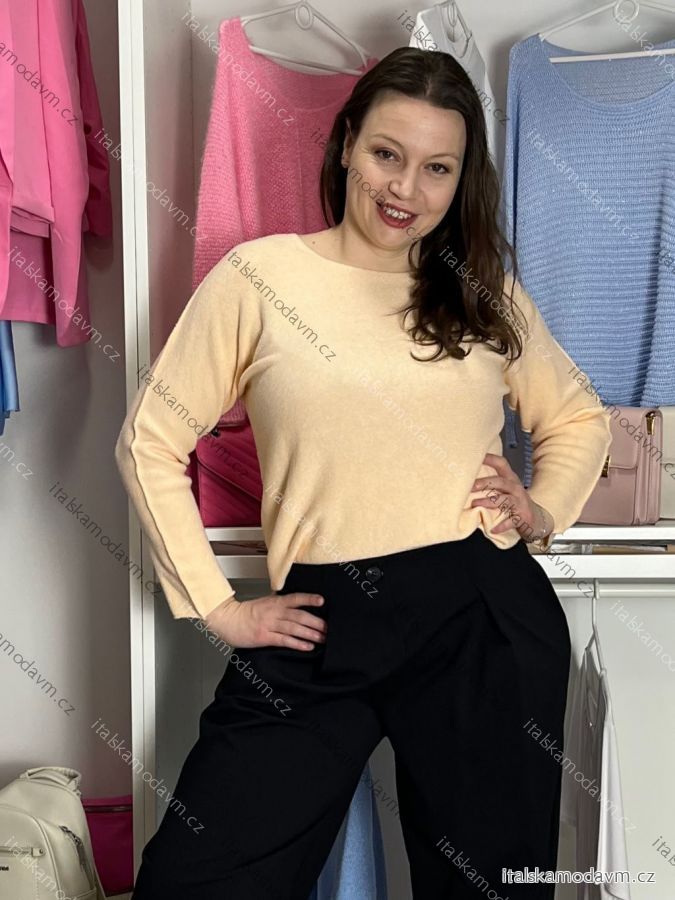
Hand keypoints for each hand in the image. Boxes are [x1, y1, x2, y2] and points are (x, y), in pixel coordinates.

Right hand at [203, 591, 327, 649]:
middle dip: (316, 622)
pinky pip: (284, 640)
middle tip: (329, 627)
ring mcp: (269, 624)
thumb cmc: (246, 612)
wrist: (228, 620)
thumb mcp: (265, 602)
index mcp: (275, 602)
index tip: (322, 600)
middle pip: (299, 615)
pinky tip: (307, 646)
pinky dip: (297, 643)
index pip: (295, 598)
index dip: (309, 598)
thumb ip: (279, 603)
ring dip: (310, 633)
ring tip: (323, 638)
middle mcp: (274, 612)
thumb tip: (295, 603)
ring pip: (294, 628)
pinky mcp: (265, 637)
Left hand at [470, 452, 553, 543]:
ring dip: (488, 502)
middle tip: (470, 486)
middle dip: (485, 483)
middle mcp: (516, 488)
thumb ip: (492, 484)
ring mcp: (520, 502)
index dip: (490, 458)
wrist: (537, 520)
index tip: (477, 456)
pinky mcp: (522, 516)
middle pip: (501, 482)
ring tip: (475, 504)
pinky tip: (492, 529)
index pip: (502, 464)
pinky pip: (511, 520)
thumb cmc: (516, 502)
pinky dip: (501, 525)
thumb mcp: (507, 490)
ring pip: (504, 500)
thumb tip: (468, 480)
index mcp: (510, 479)